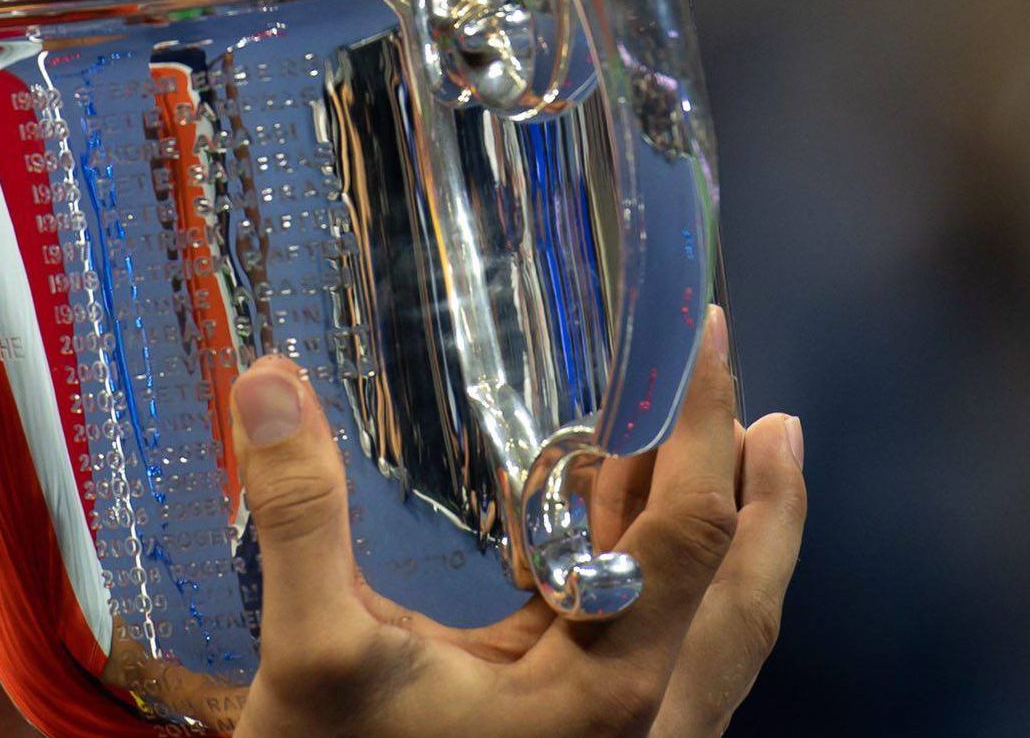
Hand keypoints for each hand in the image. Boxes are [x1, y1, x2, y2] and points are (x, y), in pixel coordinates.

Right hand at [0, 309, 803, 737]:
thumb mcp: (313, 654)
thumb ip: (303, 516)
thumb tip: (268, 379)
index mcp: (606, 693)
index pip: (689, 535)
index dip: (699, 425)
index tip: (698, 331)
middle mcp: (651, 725)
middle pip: (743, 594)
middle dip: (761, 492)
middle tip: (756, 398)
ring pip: (721, 634)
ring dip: (733, 539)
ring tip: (728, 454)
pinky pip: (673, 657)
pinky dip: (672, 585)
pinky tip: (619, 540)